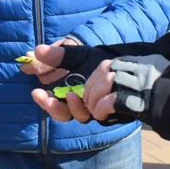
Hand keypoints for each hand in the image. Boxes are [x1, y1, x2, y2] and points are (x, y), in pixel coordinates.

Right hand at [30, 54, 169, 123]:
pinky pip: (105, 113)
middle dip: (54, 107)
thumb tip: (33, 52)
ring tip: (74, 94)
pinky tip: (95, 95)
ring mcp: (101, 110)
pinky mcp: (117, 110)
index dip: (46, 103)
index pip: (57, 107)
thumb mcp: (82, 56)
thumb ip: (59, 56)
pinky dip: (98, 106)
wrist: (136, 65)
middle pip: (66, 115)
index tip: (35, 92)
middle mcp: (87, 107)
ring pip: (84, 116)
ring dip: (75, 107)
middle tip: (46, 96)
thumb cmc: (106, 62)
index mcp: (76, 97)